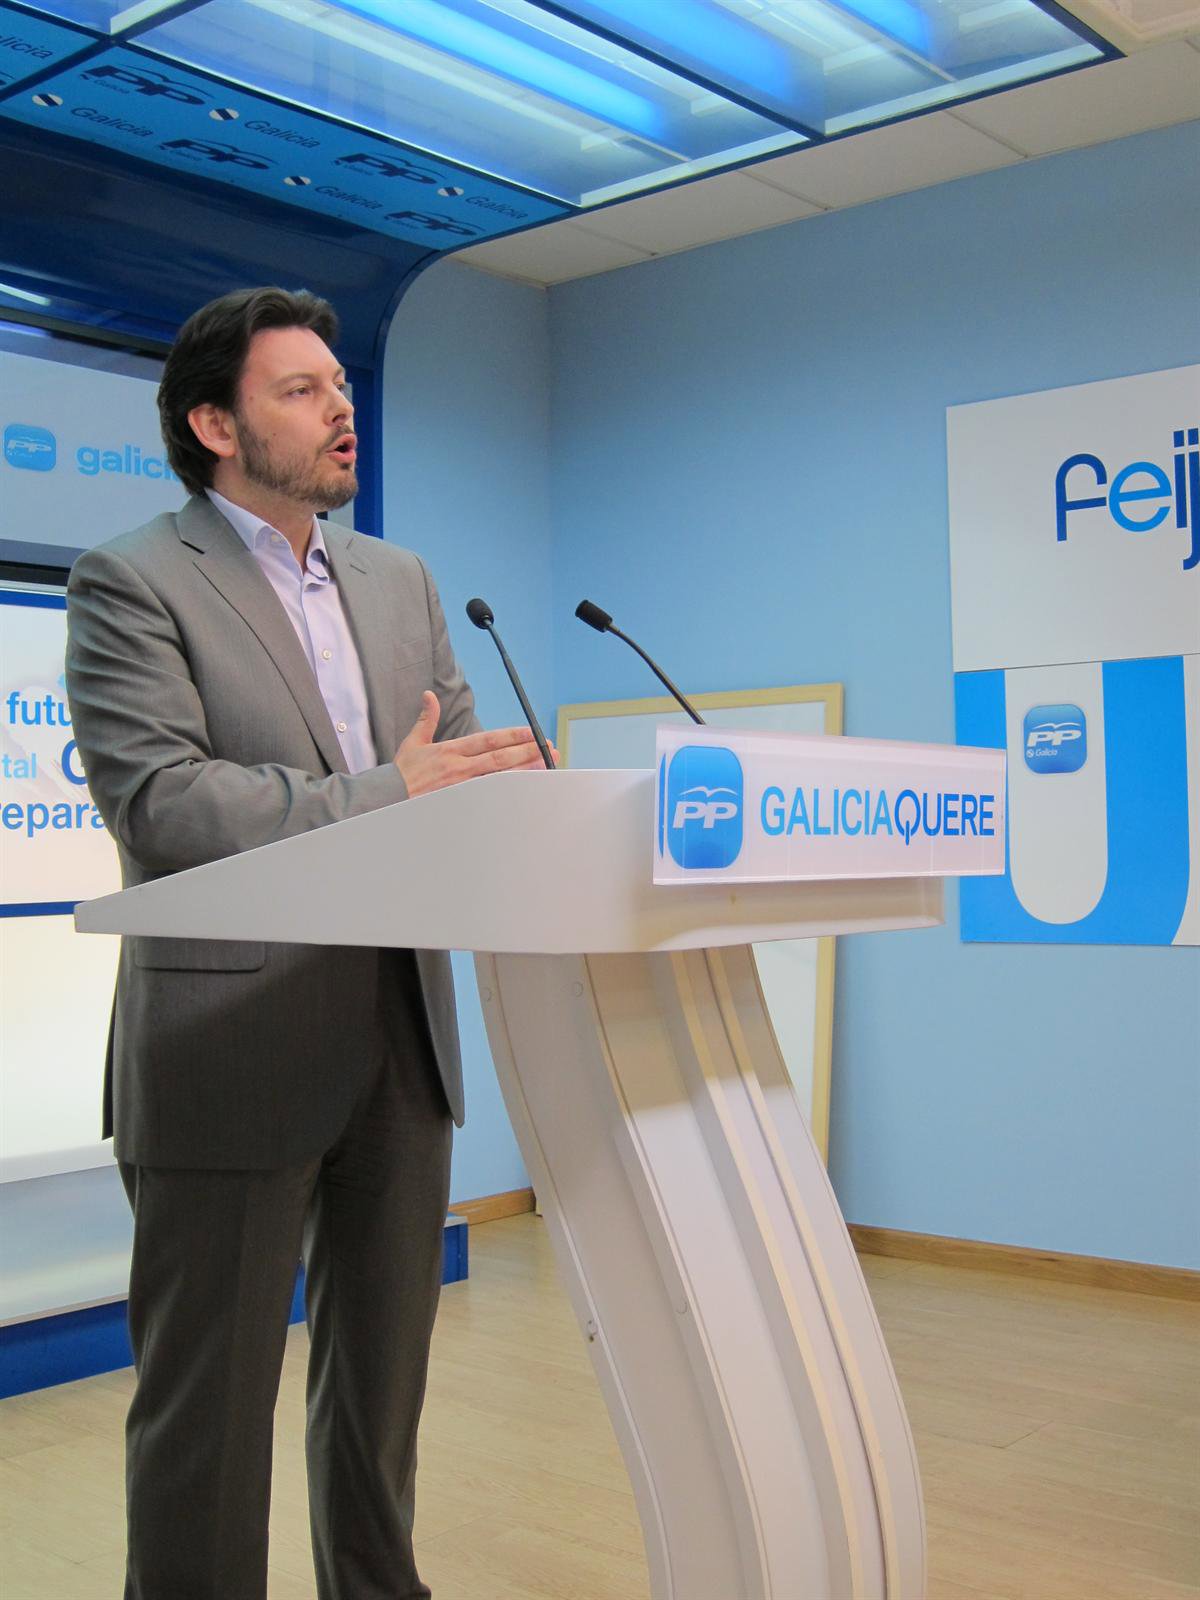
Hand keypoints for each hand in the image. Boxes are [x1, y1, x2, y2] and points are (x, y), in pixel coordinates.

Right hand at [394, 692, 552, 797]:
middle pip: (500, 758)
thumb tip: (429, 696)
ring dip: (524, 772)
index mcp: (451, 750)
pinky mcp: (460, 802)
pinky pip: (490, 796)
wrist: (387, 798)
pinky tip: (524, 790)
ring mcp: (462, 787)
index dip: (512, 736)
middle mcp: (460, 767)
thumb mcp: (413, 742)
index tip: (531, 733)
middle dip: (527, 752)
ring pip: (500, 778)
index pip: (488, 740)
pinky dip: (508, 792)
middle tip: (549, 748)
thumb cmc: (402, 772)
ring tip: (545, 766)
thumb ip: (427, 718)